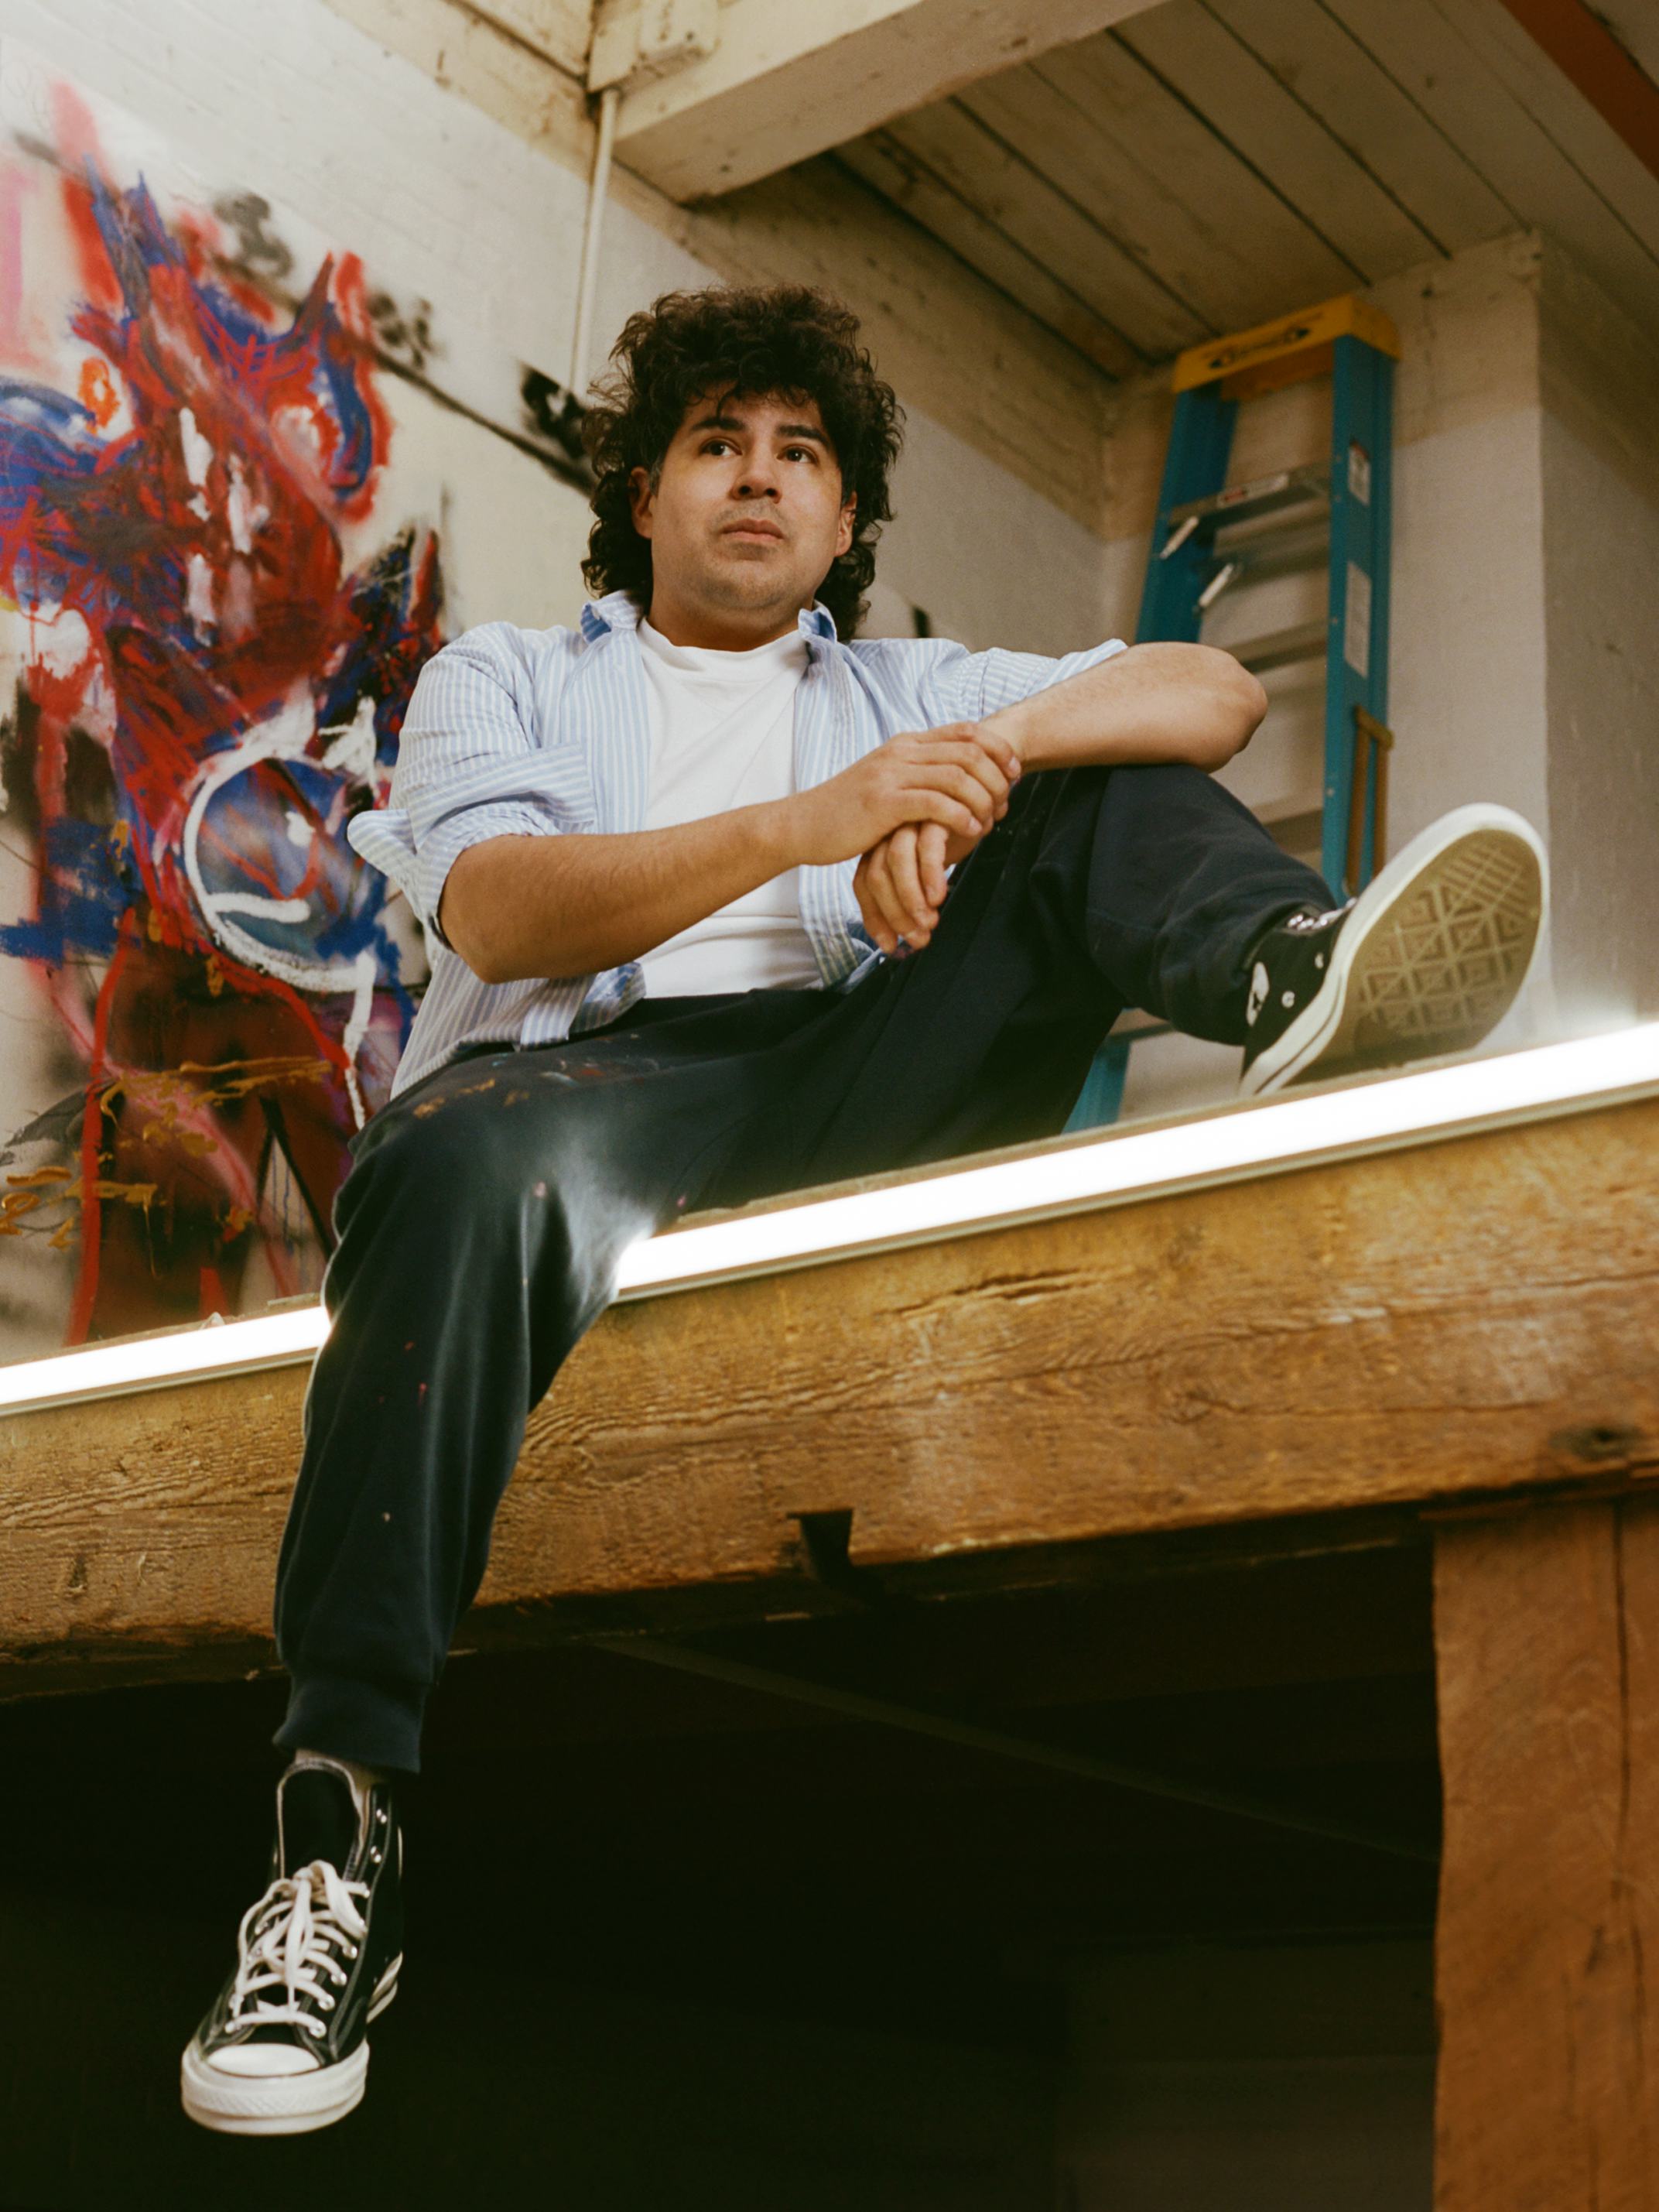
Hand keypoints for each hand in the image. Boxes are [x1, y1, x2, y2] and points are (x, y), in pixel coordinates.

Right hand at [791, 722, 1020, 869]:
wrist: (803, 826)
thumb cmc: (848, 812)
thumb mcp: (886, 783)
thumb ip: (918, 774)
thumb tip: (957, 778)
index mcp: (906, 744)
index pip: (967, 731)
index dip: (999, 749)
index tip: (1014, 775)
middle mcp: (902, 752)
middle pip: (970, 751)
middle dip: (998, 778)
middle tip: (1006, 804)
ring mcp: (892, 775)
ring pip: (958, 776)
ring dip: (984, 800)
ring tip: (990, 821)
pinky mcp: (884, 802)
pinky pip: (936, 803)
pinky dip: (962, 817)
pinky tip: (970, 832)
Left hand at [853, 821, 945, 953]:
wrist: (978, 802)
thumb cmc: (950, 838)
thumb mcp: (924, 868)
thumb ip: (911, 896)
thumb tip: (903, 942)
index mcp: (879, 844)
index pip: (863, 884)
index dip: (874, 918)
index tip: (890, 946)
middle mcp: (889, 832)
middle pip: (878, 875)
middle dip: (895, 914)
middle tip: (918, 938)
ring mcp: (910, 820)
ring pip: (897, 860)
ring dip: (912, 898)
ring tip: (929, 922)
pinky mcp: (935, 812)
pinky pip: (928, 845)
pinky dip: (931, 875)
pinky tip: (940, 896)